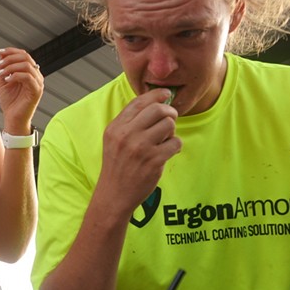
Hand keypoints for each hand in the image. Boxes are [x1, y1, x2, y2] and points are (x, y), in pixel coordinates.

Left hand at [0, 47, 42, 131]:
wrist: (13, 120)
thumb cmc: (11, 103)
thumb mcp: (4, 81)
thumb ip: (4, 68)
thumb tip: (1, 53)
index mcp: (30, 72)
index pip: (24, 55)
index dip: (12, 51)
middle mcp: (36, 76)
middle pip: (26, 57)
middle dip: (10, 58)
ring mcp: (38, 83)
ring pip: (27, 65)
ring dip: (11, 66)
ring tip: (0, 73)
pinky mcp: (36, 91)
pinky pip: (27, 77)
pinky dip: (15, 75)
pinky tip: (6, 79)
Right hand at [97, 88, 180, 213]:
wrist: (114, 195)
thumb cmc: (117, 166)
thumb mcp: (113, 140)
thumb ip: (129, 122)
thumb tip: (154, 103)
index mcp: (115, 128)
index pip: (139, 102)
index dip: (156, 94)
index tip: (166, 94)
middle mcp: (126, 135)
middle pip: (158, 109)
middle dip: (169, 112)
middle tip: (170, 120)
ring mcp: (140, 148)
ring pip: (169, 125)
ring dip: (172, 132)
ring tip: (165, 141)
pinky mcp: (154, 161)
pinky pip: (175, 143)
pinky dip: (175, 147)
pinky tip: (167, 153)